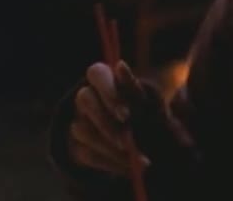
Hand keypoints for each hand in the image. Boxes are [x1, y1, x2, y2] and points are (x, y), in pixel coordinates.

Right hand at [68, 61, 156, 175]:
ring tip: (136, 158)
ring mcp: (79, 119)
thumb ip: (134, 88)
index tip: (126, 114)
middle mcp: (88, 95)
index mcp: (107, 78)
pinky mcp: (78, 145)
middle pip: (84, 99)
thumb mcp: (150, 102)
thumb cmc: (152, 112)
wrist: (154, 143)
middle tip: (128, 141)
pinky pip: (86, 153)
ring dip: (110, 146)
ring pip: (82, 130)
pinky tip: (129, 166)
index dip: (109, 93)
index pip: (96, 72)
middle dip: (106, 123)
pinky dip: (110, 162)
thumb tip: (119, 65)